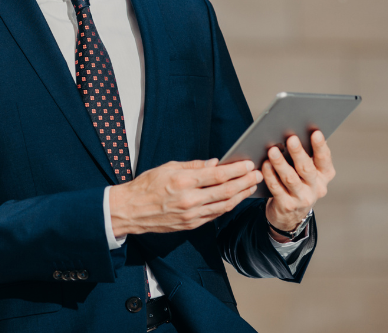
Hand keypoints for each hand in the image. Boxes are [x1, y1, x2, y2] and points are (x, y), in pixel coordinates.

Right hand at [109, 158, 262, 237]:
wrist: (130, 210)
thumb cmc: (145, 186)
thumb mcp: (167, 167)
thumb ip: (194, 166)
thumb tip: (215, 163)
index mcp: (183, 181)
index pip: (218, 175)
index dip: (236, 169)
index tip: (248, 164)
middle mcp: (189, 199)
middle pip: (226, 191)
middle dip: (245, 182)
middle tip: (257, 175)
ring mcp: (191, 215)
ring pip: (224, 205)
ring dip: (240, 196)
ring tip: (251, 187)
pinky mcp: (190, 224)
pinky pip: (214, 215)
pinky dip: (227, 206)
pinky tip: (235, 199)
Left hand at [264, 130, 334, 241]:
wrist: (291, 215)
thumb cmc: (299, 184)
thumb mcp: (307, 173)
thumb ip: (305, 157)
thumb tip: (293, 134)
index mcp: (324, 175)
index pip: (324, 159)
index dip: (320, 146)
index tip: (316, 133)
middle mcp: (316, 188)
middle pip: (307, 168)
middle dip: (298, 153)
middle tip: (291, 139)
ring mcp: (302, 198)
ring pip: (290, 178)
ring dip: (280, 163)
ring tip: (273, 150)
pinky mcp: (287, 205)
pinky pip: (276, 188)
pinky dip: (270, 175)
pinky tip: (265, 165)